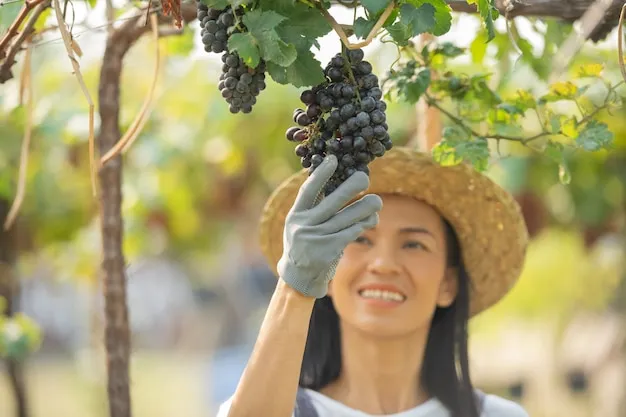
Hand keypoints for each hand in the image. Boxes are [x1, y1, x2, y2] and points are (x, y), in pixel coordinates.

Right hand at [277, 155, 381, 297]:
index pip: (308, 191)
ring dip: (365, 208)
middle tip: (364, 177)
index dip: (320, 174)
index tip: (333, 159)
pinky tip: (371, 220)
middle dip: (350, 188)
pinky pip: (351, 233)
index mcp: (295, 215)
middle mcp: (304, 226)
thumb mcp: (299, 224)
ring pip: (346, 219)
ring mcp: (316, 239)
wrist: (298, 277)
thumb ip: (313, 207)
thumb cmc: (303, 243)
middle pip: (331, 203)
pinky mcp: (328, 251)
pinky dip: (362, 225)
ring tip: (377, 201)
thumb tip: (335, 181)